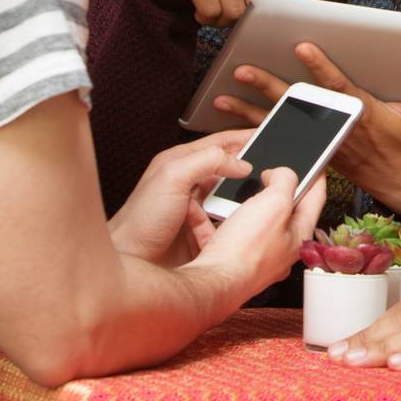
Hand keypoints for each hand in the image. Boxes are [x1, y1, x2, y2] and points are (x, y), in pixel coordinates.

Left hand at [107, 130, 257, 265]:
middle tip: (272, 171)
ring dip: (243, 199)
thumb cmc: (139, 222)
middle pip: (227, 169)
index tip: (267, 135)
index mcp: (180, 163)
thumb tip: (240, 162)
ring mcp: (196, 209)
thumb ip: (207, 160)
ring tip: (261, 199)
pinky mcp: (201, 231)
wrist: (129, 265)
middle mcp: (189, 184)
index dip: (243, 138)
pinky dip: (237, 222)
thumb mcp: (172, 177)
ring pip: (230, 197)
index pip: (219, 143)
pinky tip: (245, 224)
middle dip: (249, 170)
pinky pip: (227, 222)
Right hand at [159, 0, 305, 26]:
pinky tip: (202, 10)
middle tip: (236, 16)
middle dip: (250, 18)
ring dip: (224, 20)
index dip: (295, 11)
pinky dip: (207, 18)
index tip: (295, 28)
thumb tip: (291, 19)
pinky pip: (210, 10)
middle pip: (260, 2)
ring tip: (217, 10)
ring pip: (234, 10)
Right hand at [189, 168, 326, 298]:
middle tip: (272, 173)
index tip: (316, 164)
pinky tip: (211, 210)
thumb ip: (285, 181)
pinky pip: (230, 232)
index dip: (317, 177)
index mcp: (299, 235)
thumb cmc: (246, 250)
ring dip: (248, 204)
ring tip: (241, 191)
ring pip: (257, 221)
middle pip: (286, 210)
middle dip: (279, 190)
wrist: (213, 283)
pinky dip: (222, 218)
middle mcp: (281, 248)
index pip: (316, 199)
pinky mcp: (234, 260)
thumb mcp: (275, 203)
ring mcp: (258, 256)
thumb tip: (281, 174)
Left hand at [213, 43, 400, 213]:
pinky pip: (284, 141)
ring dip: (250, 111)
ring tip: (221, 99)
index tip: (301, 47)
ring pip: (283, 123)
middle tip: (242, 71)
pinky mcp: (319, 153)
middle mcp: (336, 129)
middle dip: (267, 86)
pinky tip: (236, 128)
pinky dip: (261, 133)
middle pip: (296, 104)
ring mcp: (324, 143)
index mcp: (361, 115)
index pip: (336, 87)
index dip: (319, 66)